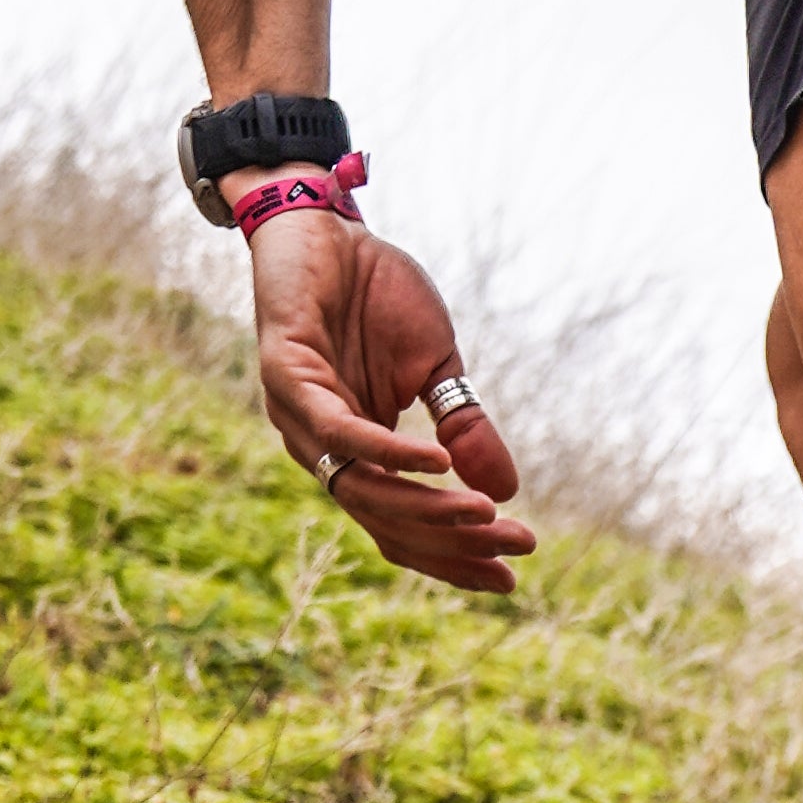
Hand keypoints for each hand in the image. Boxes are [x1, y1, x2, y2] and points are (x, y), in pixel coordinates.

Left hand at [243, 206, 536, 593]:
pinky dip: (388, 452)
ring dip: (427, 508)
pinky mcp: (284, 376)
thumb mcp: (439, 368)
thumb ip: (465, 429)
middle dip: (456, 541)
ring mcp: (298, 418)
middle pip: (388, 522)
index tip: (510, 578)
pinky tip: (437, 463)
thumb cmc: (376, 294)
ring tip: (486, 515)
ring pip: (363, 489)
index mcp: (358, 453)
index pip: (404, 527)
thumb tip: (508, 491)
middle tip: (518, 547)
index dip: (455, 557)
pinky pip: (338, 432)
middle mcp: (323, 449)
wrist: (326, 224)